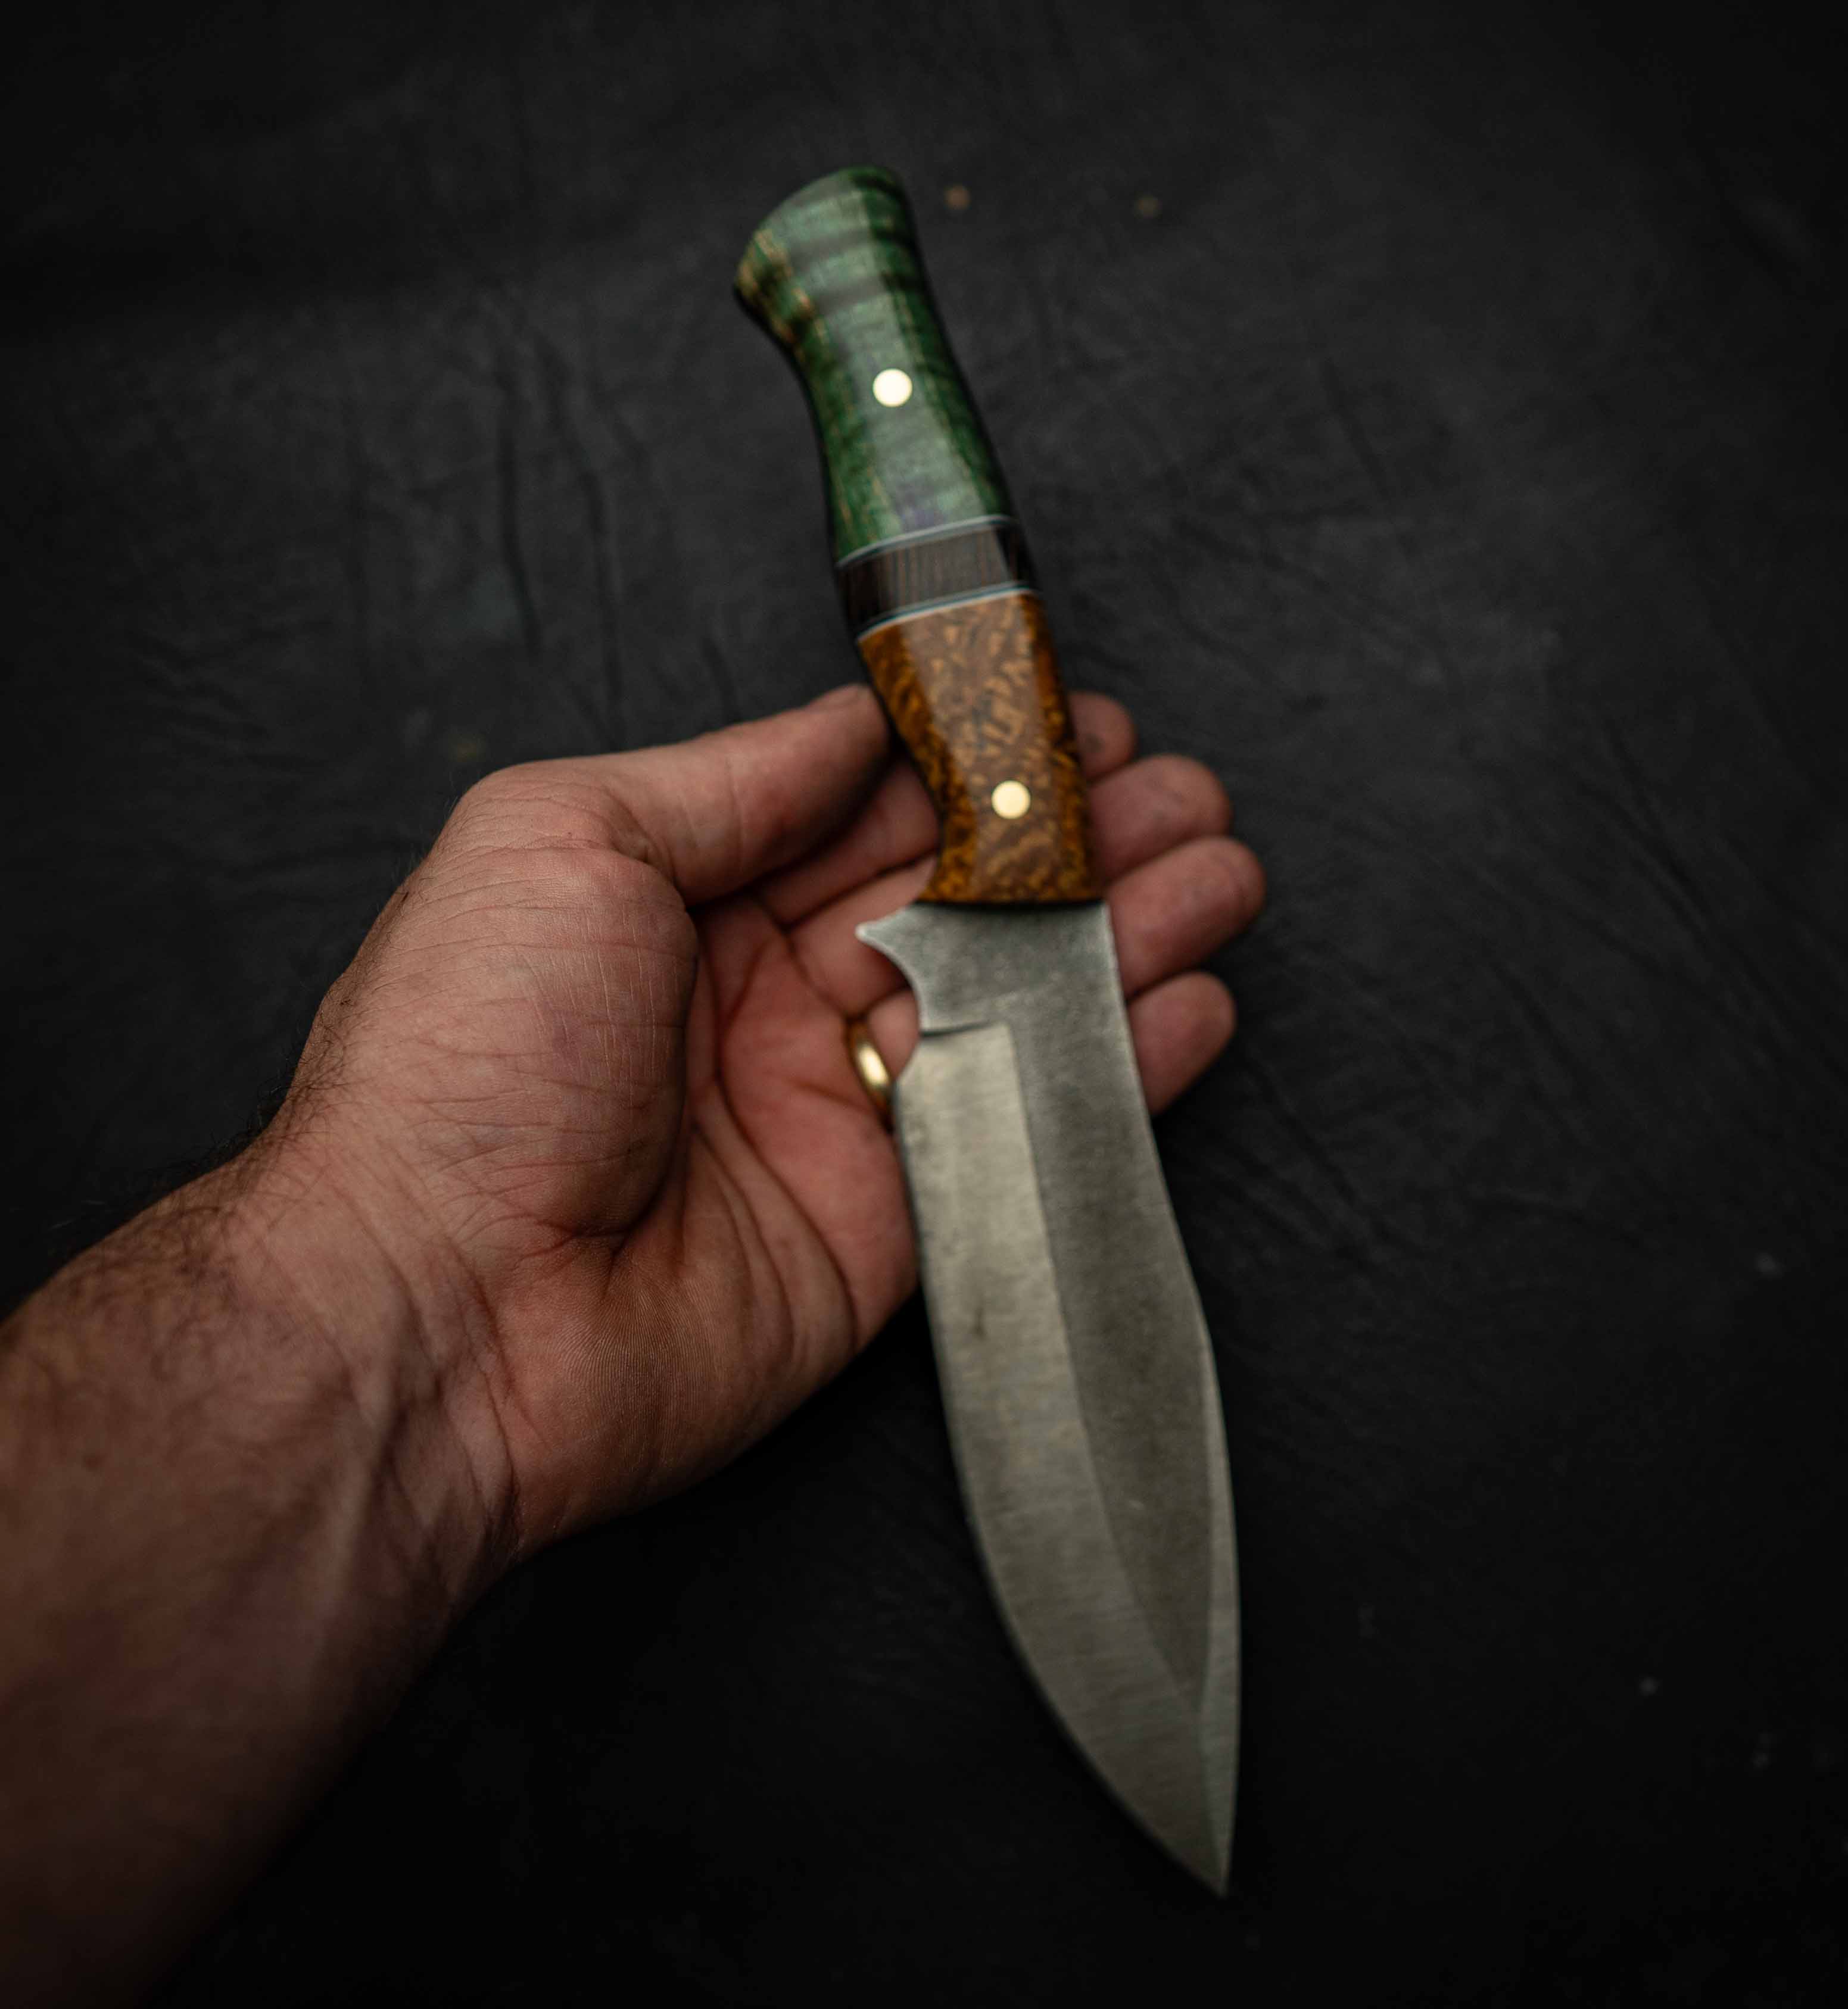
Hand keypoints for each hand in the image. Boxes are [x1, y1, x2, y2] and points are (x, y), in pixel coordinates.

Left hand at [256, 683, 1263, 1560]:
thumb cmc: (466, 1061)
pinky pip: (1025, 1137)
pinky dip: (1119, 1074)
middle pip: (962, 905)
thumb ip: (733, 779)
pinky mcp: (888, 1232)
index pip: (870, 813)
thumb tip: (851, 721)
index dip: (980, 766)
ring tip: (1223, 872)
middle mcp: (771, 1006)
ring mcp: (835, 1120)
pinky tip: (1192, 1005)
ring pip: (1014, 1008)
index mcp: (689, 905)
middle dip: (1079, 844)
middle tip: (1182, 794)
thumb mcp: (565, 839)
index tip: (1076, 719)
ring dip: (1125, 937)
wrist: (441, 1312)